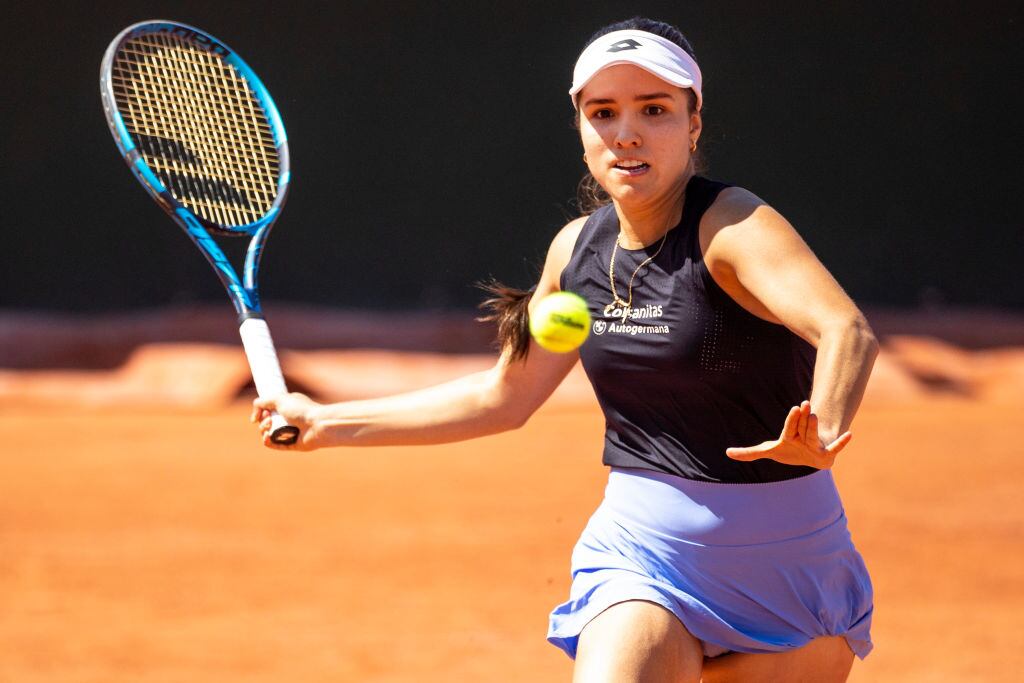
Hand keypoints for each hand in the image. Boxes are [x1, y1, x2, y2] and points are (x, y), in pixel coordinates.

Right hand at [250, 392, 321, 450]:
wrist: (317, 424)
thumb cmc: (300, 410)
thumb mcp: (279, 398)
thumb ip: (262, 401)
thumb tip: (254, 415)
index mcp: (287, 406)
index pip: (269, 409)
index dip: (263, 410)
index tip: (263, 411)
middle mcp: (288, 419)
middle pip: (266, 422)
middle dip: (263, 421)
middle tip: (269, 419)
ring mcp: (289, 432)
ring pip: (268, 433)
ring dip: (263, 430)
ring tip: (269, 427)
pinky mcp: (290, 444)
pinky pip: (274, 444)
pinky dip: (267, 441)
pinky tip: (266, 437)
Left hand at [725, 400, 851, 468]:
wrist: (809, 457)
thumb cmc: (789, 450)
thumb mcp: (768, 451)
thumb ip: (749, 452)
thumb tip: (727, 453)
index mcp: (790, 436)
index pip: (789, 427)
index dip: (792, 419)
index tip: (795, 407)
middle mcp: (803, 437)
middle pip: (802, 428)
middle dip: (803, 419)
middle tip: (804, 405)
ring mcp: (815, 446)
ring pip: (814, 436)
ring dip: (816, 427)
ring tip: (816, 416)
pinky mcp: (826, 456)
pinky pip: (836, 448)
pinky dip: (842, 442)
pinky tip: (849, 434)